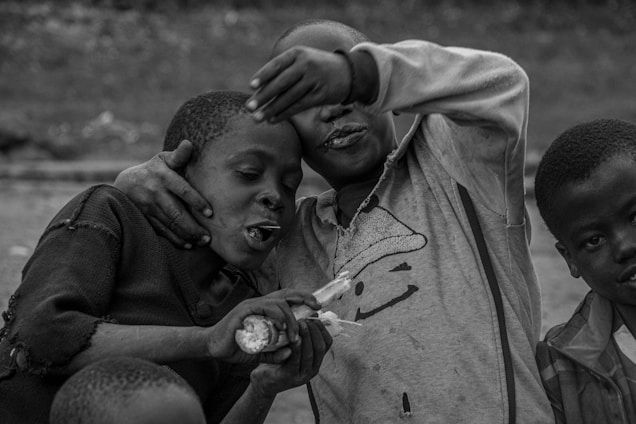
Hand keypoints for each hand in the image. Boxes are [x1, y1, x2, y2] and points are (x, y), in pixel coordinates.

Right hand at [113, 140, 211, 247]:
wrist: (125, 183)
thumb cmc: (154, 170)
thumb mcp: (164, 159)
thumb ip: (179, 156)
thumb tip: (189, 144)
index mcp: (163, 176)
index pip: (182, 190)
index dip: (196, 201)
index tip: (210, 213)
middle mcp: (155, 192)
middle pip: (176, 213)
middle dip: (193, 227)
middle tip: (208, 237)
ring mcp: (148, 207)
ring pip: (170, 224)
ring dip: (187, 235)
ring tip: (202, 242)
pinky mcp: (144, 218)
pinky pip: (161, 231)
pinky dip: (175, 239)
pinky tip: (187, 244)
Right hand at [207, 289, 321, 363]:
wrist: (213, 348)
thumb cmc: (236, 347)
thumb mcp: (260, 352)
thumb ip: (274, 353)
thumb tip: (290, 352)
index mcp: (265, 309)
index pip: (287, 298)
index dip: (303, 299)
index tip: (317, 306)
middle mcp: (260, 303)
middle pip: (286, 294)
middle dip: (304, 298)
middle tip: (316, 308)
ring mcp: (252, 305)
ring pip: (278, 302)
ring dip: (290, 317)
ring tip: (294, 333)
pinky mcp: (244, 311)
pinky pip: (264, 308)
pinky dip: (276, 316)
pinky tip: (282, 327)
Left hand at [246, 46, 350, 122]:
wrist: (347, 72)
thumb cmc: (315, 67)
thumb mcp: (301, 60)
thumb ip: (282, 72)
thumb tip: (258, 91)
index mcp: (297, 53)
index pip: (276, 64)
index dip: (263, 75)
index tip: (250, 86)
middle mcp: (306, 65)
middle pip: (281, 82)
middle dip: (264, 96)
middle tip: (249, 107)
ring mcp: (314, 80)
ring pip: (289, 97)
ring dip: (272, 109)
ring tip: (257, 118)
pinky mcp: (321, 95)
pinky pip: (299, 106)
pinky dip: (285, 113)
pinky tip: (273, 120)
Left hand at [250, 319, 332, 395]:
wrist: (264, 381)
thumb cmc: (279, 360)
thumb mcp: (293, 347)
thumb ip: (302, 336)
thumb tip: (310, 314)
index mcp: (316, 361)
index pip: (326, 344)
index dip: (322, 330)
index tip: (315, 317)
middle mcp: (312, 369)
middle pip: (320, 348)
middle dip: (314, 331)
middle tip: (307, 319)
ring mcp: (302, 375)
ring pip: (310, 354)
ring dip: (307, 337)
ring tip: (301, 323)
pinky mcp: (290, 377)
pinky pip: (296, 361)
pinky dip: (297, 348)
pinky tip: (295, 338)